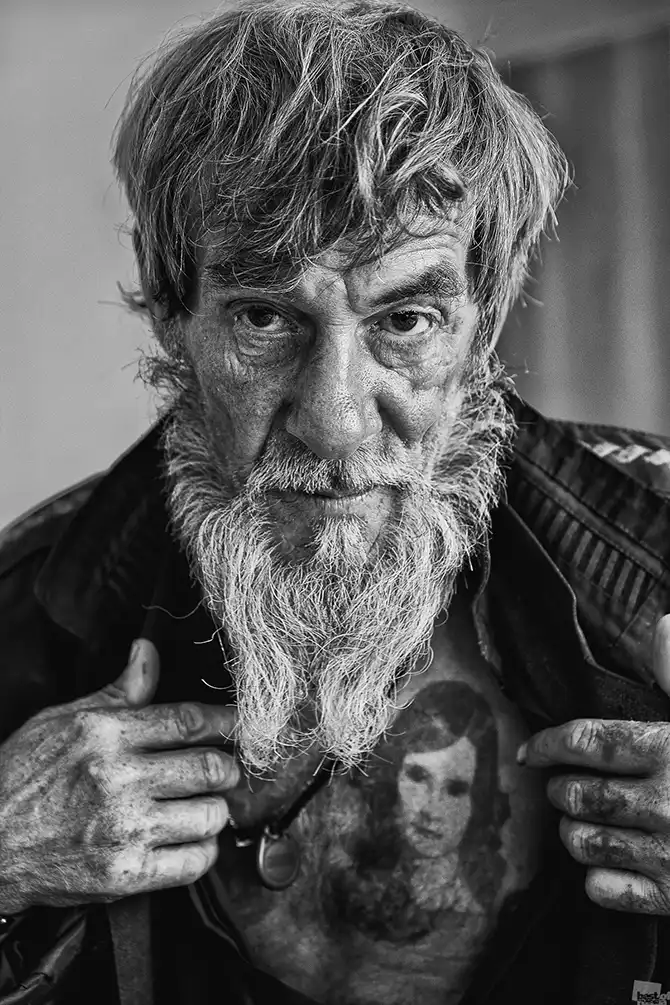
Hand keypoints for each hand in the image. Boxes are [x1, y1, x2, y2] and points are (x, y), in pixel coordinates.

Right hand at [0, 639, 237, 913]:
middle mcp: (118, 779)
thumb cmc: (22, 778)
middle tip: (222, 771)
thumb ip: (118, 692)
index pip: (188, 720)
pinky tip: (189, 840)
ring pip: (210, 815)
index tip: (241, 725)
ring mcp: (123, 829)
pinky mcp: (124, 875)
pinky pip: (194, 862)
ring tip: (201, 806)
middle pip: (210, 768)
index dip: (226, 721)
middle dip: (227, 768)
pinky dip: (203, 851)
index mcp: (106, 735)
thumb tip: (148, 651)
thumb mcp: (63, 721)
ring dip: (214, 810)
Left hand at [517, 614, 669, 913]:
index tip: (530, 749)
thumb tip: (664, 622)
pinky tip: (605, 863)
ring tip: (577, 819)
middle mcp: (667, 802)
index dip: (548, 744)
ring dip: (570, 829)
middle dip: (558, 787)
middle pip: (577, 793)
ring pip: (584, 841)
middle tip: (560, 784)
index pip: (588, 741)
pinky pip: (606, 891)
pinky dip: (595, 877)